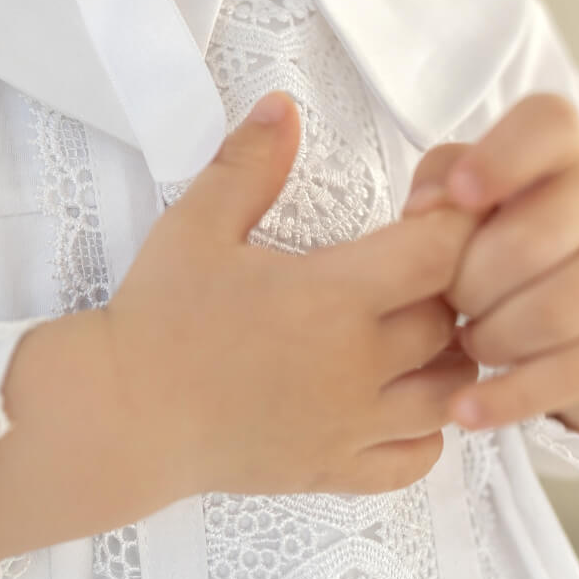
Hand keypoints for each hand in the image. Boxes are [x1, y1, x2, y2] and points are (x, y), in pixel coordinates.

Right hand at [104, 92, 480, 497]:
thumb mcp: (194, 227)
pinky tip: (397, 402)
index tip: (429, 216)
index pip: (442, 251)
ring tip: (414, 335)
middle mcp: (355, 366)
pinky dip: (426, 431)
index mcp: (330, 297)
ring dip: (450, 358)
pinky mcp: (336, 471)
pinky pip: (418, 458)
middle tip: (416, 270)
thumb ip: (248, 165)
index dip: (455, 225)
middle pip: (457, 319)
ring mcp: (351, 426)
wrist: (122, 415)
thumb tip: (283, 107)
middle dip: (451, 288)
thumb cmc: (156, 322)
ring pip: (454, 392)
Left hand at [402, 93, 578, 451]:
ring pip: (554, 311)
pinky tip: (467, 411)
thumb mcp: (476, 203)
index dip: (501, 157)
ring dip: (490, 337)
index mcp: (564, 152)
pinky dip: (510, 397)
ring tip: (469, 340)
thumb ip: (442, 182)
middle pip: (530, 240)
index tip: (461, 194)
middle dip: (469, 282)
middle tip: (450, 301)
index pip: (547, 127)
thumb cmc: (511, 243)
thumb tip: (423, 210)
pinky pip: (571, 373)